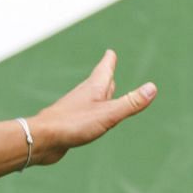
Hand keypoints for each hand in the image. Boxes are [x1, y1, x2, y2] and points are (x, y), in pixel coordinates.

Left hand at [28, 50, 156, 166]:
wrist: (40, 140)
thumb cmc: (72, 124)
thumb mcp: (108, 114)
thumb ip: (130, 103)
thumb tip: (152, 88)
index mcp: (94, 88)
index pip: (104, 70)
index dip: (108, 61)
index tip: (110, 52)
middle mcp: (83, 96)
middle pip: (98, 82)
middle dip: (105, 75)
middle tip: (107, 67)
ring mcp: (73, 110)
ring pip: (89, 99)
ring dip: (97, 94)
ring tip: (101, 93)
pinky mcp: (66, 124)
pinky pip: (81, 115)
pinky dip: (88, 113)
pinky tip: (84, 120)